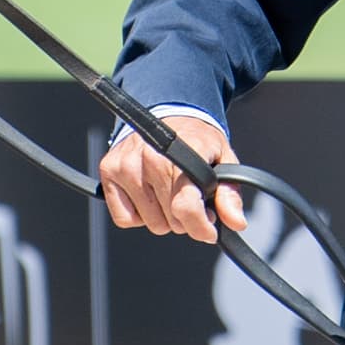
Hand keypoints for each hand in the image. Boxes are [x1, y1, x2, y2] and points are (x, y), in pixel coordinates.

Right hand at [100, 114, 248, 243]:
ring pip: (151, 223)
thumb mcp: (224, 159)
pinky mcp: (108, 171)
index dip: (201, 227)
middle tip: (189, 197)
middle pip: (172, 221)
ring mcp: (126, 165)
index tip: (209, 231)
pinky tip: (148, 193)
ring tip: (169, 191)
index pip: (186, 206)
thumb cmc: (196, 140)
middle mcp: (150, 158)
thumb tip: (236, 222)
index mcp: (182, 154)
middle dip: (185, 217)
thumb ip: (230, 193)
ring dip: (164, 216)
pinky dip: (139, 214)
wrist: (168, 113)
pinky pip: (126, 219)